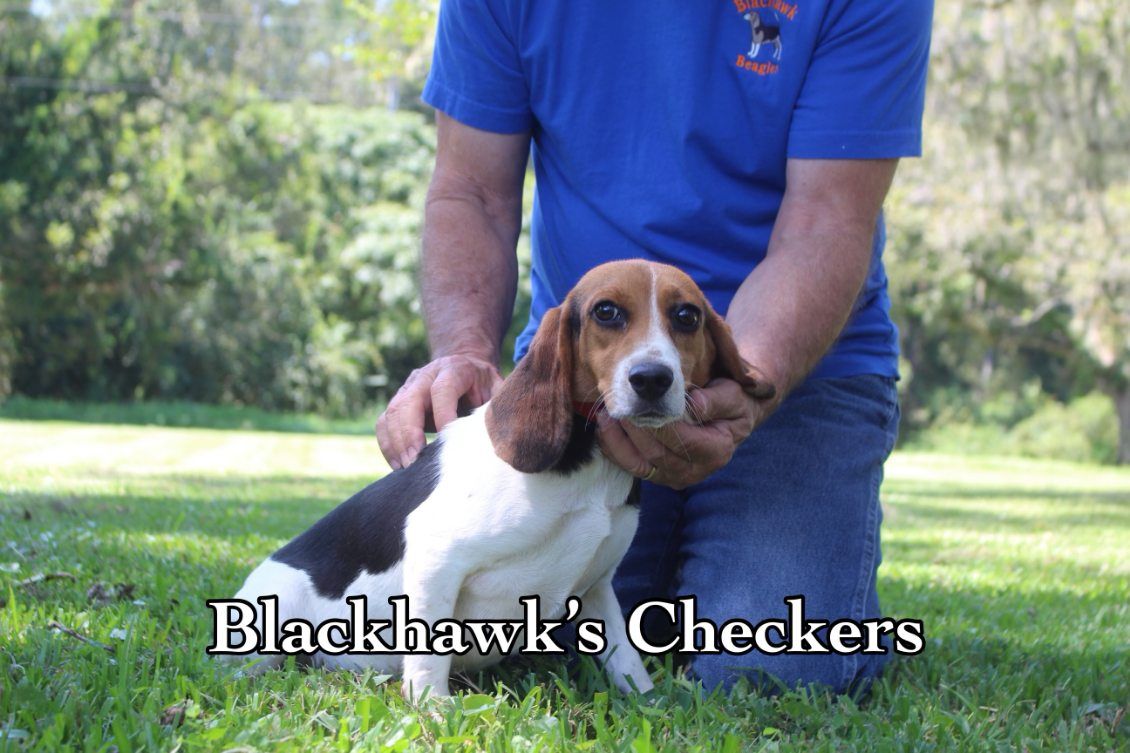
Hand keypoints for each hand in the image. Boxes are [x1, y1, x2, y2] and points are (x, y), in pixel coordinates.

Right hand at [376, 354, 502, 469]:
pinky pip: (384, 422)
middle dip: (409, 433)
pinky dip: (387, 445)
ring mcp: (408, 388)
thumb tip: (501, 434)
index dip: (443, 414)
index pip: (442, 390)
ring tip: (405, 468)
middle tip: (415, 461)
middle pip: (409, 401)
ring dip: (396, 442)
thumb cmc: (484, 385)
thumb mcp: (497, 389)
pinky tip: (398, 465)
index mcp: (454, 369)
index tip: (446, 440)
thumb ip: (497, 406)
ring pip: (392, 412)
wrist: (465, 367)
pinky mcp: (398, 402)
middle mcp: (426, 376)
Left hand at [595, 378, 769, 489]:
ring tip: (606, 417)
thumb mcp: (732, 396)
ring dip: (619, 442)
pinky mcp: (660, 475)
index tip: (644, 404)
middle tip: (618, 406)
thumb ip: (716, 400)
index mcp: (716, 451)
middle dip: (635, 431)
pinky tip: (606, 429)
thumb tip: (695, 404)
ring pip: (640, 466)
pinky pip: (632, 467)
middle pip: (657, 455)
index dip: (662, 424)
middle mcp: (695, 471)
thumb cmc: (731, 404)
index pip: (684, 441)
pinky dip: (616, 450)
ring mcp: (675, 477)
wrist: (729, 420)